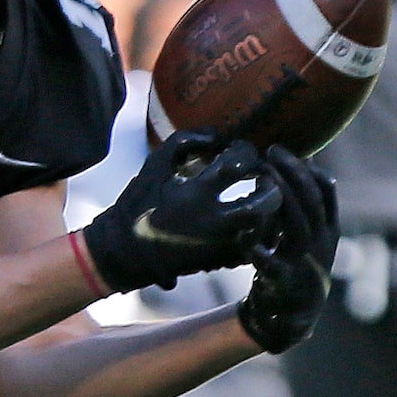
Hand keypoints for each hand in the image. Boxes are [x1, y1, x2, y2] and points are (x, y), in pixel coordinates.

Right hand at [80, 131, 282, 293]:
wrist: (123, 253)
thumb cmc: (137, 205)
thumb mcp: (153, 165)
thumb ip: (184, 141)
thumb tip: (217, 134)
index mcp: (195, 192)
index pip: (238, 162)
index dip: (246, 151)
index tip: (240, 152)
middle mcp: (213, 220)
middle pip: (266, 200)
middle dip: (272, 184)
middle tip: (265, 178)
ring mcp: (220, 244)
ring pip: (268, 228)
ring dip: (272, 210)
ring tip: (264, 199)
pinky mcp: (221, 262)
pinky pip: (256, 247)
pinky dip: (262, 233)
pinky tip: (254, 222)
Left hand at [237, 146, 338, 352]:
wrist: (291, 318)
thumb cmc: (292, 269)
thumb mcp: (303, 239)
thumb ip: (299, 211)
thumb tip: (296, 170)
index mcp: (327, 232)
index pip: (327, 194)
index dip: (310, 170)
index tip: (291, 149)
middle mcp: (321, 244)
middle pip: (311, 202)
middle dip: (294, 173)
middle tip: (273, 149)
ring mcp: (305, 263)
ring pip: (297, 224)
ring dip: (282, 195)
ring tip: (265, 174)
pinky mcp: (285, 283)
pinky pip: (273, 264)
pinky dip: (261, 250)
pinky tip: (247, 237)